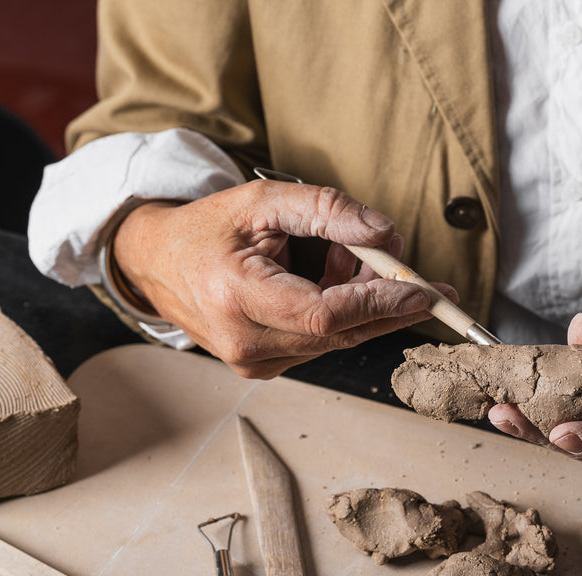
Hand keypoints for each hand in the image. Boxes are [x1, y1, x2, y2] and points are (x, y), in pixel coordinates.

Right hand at [112, 179, 454, 378]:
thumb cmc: (209, 230)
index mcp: (236, 298)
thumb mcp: (264, 201)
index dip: (379, 303)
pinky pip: (322, 344)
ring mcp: (253, 362)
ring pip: (337, 341)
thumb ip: (327, 210)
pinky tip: (332, 281)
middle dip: (388, 305)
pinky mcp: (263, 368)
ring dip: (363, 305)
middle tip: (422, 279)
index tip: (421, 290)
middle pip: (341, 335)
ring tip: (351, 258)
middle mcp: (244, 342)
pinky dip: (342, 315)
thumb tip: (385, 234)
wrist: (159, 263)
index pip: (325, 316)